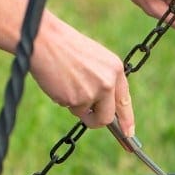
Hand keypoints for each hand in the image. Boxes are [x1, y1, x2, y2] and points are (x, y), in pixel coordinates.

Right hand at [0, 0, 134, 133]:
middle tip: (87, 118)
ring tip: (65, 83)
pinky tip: (58, 82)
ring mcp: (93, 92)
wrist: (45, 40)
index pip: (124, 100)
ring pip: (85, 113)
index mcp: (115, 69)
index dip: (127, 119)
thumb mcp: (94, 61)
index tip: (129, 134)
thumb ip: (103, 81)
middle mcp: (108, 82)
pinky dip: (63, 100)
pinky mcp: (76, 99)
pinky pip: (70, 108)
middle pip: (107, 116)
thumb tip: (105, 108)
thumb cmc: (66, 48)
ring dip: (75, 105)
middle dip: (96, 121)